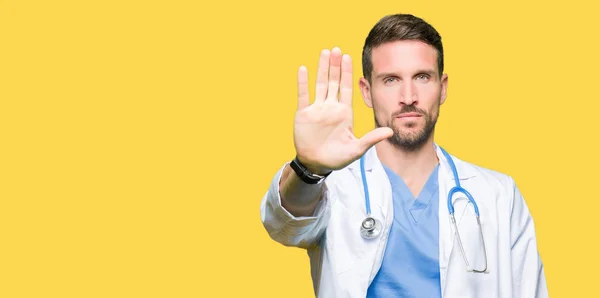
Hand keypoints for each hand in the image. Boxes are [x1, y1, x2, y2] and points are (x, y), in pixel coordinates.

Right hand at [293, 47, 392, 173]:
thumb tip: (391, 131)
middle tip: (337, 49)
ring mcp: (317, 109)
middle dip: (335, 66)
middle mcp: (331, 107)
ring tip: (324, 52)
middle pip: (333, 81)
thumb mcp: (357, 149)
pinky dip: (303, 82)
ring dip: (321, 68)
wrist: (317, 164)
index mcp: (344, 112)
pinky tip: (303, 69)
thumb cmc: (337, 158)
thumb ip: (372, 138)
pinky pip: (303, 95)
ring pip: (320, 84)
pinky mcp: (304, 114)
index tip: (348, 57)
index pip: (346, 88)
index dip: (347, 73)